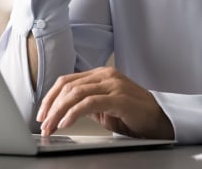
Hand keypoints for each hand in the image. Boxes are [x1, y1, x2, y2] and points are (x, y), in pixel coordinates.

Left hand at [36, 67, 174, 139]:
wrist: (159, 120)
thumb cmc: (132, 115)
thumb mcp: (103, 108)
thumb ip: (85, 103)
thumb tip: (60, 111)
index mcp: (100, 75)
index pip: (67, 81)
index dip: (50, 97)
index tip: (42, 113)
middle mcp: (106, 75)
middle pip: (68, 86)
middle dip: (51, 106)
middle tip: (43, 124)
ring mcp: (113, 84)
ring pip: (76, 93)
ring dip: (58, 112)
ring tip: (51, 127)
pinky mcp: (119, 97)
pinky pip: (89, 103)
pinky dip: (73, 113)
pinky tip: (65, 123)